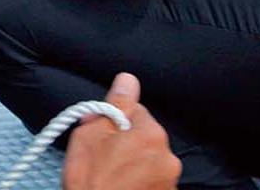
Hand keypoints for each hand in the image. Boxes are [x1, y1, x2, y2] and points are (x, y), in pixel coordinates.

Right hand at [63, 74, 180, 189]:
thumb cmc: (89, 180)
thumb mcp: (92, 135)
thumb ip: (115, 105)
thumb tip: (129, 79)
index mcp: (151, 135)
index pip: (136, 111)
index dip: (114, 121)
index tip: (100, 135)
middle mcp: (168, 158)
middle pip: (145, 137)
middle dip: (127, 143)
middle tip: (102, 158)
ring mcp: (169, 184)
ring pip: (149, 162)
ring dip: (134, 165)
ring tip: (111, 179)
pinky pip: (152, 183)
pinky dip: (139, 185)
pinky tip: (121, 189)